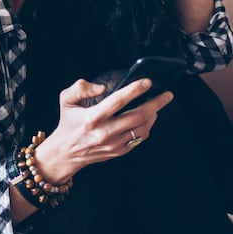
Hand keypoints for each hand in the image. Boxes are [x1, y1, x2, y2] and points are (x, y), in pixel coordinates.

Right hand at [32, 77, 173, 183]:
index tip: (147, 82)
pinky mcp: (119, 151)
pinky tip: (148, 117)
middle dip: (156, 103)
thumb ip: (80, 88)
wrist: (66, 152)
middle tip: (167, 94)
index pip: (117, 102)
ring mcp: (113, 144)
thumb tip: (102, 87)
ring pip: (142, 129)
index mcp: (92, 118)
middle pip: (137, 116)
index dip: (134, 90)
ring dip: (154, 115)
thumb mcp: (66, 100)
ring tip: (158, 105)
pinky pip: (139, 138)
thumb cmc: (68, 122)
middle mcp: (104, 132)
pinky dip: (147, 126)